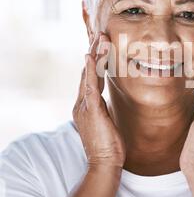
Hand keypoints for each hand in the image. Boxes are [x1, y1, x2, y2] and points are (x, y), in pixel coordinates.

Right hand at [72, 32, 125, 171]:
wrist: (104, 164)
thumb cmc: (109, 146)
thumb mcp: (106, 122)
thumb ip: (104, 109)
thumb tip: (107, 102)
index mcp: (86, 105)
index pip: (91, 77)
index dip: (96, 59)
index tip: (102, 44)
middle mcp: (81, 103)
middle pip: (87, 71)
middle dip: (94, 51)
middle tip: (101, 32)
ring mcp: (84, 106)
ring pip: (88, 74)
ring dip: (95, 54)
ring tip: (101, 37)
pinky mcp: (90, 111)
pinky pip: (90, 86)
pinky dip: (90, 69)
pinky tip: (91, 56)